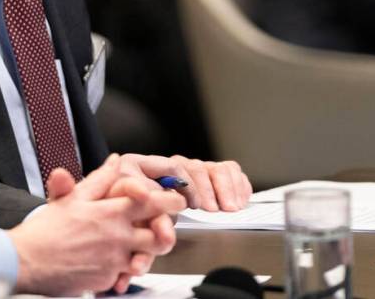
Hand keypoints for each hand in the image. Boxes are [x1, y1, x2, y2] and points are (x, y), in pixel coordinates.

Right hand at [9, 154, 184, 295]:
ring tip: (140, 246)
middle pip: (160, 236)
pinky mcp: (107, 279)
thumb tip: (115, 161)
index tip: (176, 198)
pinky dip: (124, 268)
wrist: (27, 261)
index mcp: (110, 213)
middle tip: (166, 226)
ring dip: (147, 252)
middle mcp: (117, 237)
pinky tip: (114, 261)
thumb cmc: (46, 229)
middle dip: (167, 231)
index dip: (170, 199)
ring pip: (147, 258)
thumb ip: (99, 179)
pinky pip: (125, 274)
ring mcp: (114, 261)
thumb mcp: (72, 196)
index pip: (152, 203)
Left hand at [119, 153, 252, 211]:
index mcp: (152, 167)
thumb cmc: (139, 210)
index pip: (174, 167)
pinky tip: (240, 201)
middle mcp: (178, 164)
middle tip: (212, 209)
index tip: (192, 205)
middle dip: (207, 190)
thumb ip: (142, 199)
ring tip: (228, 208)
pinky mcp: (215, 174)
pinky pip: (230, 170)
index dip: (186, 185)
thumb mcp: (134, 205)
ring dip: (225, 188)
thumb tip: (147, 194)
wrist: (143, 207)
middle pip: (197, 168)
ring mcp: (197, 168)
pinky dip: (238, 185)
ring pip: (217, 168)